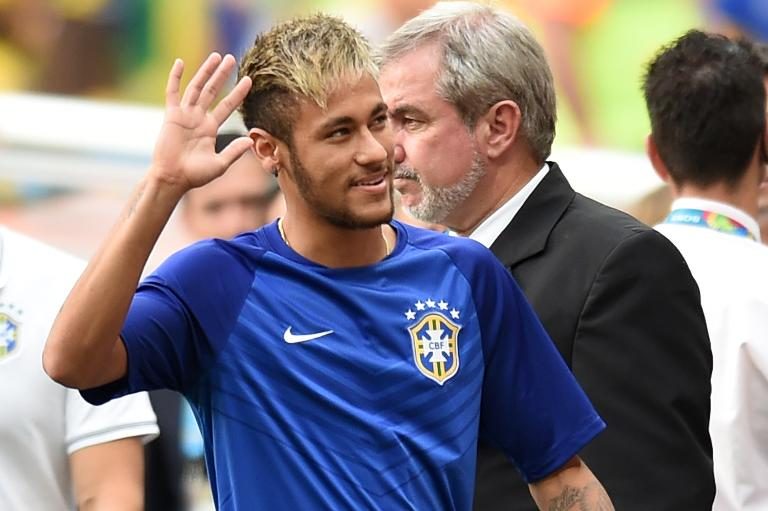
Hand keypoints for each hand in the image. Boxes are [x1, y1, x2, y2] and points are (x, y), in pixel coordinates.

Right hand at [151, 52, 252, 191]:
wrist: (173, 179)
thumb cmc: (195, 175)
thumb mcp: (220, 164)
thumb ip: (234, 151)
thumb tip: (250, 140)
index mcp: (210, 128)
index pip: (227, 106)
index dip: (238, 93)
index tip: (249, 80)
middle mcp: (198, 118)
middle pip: (213, 91)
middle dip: (222, 75)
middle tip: (232, 59)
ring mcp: (184, 115)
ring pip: (196, 87)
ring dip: (205, 72)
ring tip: (216, 57)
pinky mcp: (171, 115)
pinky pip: (172, 93)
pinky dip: (175, 77)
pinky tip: (180, 62)